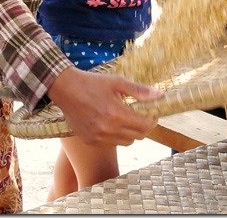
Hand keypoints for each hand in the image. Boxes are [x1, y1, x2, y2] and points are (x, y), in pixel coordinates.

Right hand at [47, 66, 161, 145]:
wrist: (66, 89)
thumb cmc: (93, 83)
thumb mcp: (117, 82)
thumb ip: (139, 91)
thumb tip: (160, 95)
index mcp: (116, 113)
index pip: (145, 126)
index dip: (152, 120)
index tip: (152, 114)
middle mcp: (107, 129)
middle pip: (137, 137)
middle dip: (143, 127)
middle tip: (141, 116)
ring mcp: (97, 137)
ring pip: (125, 142)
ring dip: (130, 133)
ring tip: (125, 119)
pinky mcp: (89, 141)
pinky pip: (110, 144)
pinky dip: (115, 136)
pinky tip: (111, 123)